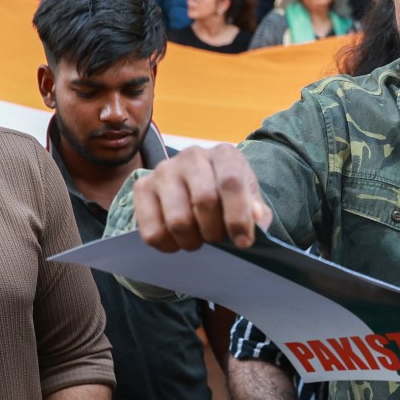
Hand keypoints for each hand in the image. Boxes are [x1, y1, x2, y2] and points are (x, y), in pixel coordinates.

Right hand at [132, 144, 271, 252]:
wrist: (198, 187)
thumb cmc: (229, 195)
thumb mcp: (249, 200)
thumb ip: (257, 211)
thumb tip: (255, 218)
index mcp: (224, 154)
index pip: (231, 181)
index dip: (238, 216)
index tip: (243, 242)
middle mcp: (192, 156)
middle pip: (204, 200)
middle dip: (214, 230)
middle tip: (217, 239)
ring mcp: (164, 170)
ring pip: (178, 220)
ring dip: (192, 240)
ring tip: (199, 240)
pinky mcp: (142, 187)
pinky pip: (152, 231)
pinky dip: (168, 245)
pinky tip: (178, 241)